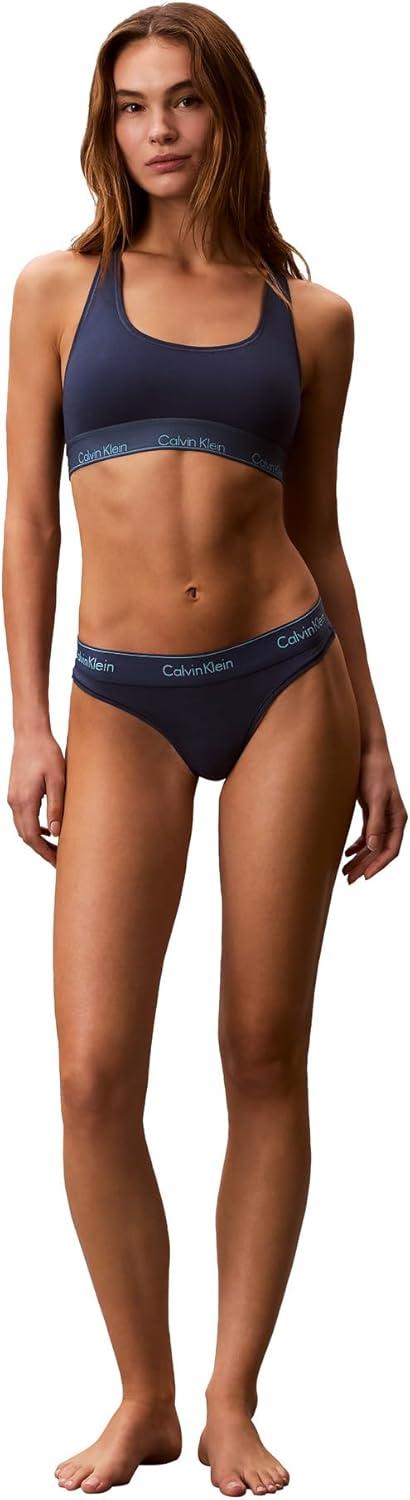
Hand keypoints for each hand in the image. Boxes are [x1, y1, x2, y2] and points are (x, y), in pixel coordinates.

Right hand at [7, 728, 65, 867]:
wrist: (30, 733)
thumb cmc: (46, 753)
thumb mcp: (58, 780)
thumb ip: (57, 807)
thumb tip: (57, 833)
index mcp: (25, 801)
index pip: (32, 837)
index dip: (45, 853)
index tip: (59, 863)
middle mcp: (14, 802)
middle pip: (26, 836)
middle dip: (42, 850)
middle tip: (60, 860)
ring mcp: (12, 797)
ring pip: (22, 828)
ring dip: (37, 840)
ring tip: (56, 847)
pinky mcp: (15, 792)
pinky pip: (22, 817)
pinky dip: (33, 827)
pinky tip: (48, 828)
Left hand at [342, 742, 407, 883]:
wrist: (368, 751)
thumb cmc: (374, 771)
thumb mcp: (375, 797)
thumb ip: (375, 822)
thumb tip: (372, 847)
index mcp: (398, 818)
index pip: (391, 849)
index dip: (378, 864)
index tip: (365, 876)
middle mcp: (392, 820)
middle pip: (379, 851)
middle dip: (365, 866)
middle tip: (349, 879)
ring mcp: (381, 816)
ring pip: (371, 845)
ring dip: (359, 859)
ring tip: (345, 871)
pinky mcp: (371, 811)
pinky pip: (366, 835)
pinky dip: (356, 846)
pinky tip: (346, 854)